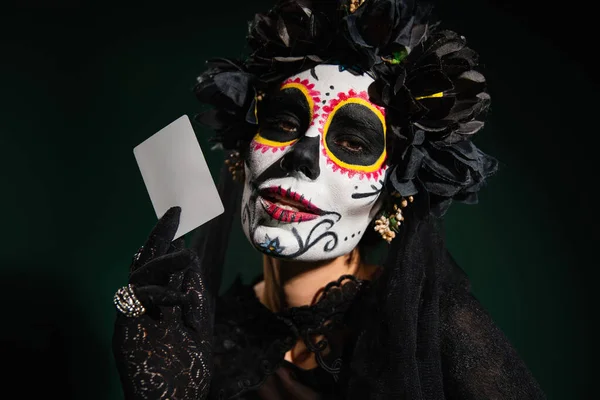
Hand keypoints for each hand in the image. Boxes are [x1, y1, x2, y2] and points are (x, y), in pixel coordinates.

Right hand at [112, 207, 212, 399]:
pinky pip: (135, 300)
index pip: (160, 269)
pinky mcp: (125, 332)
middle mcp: (144, 310)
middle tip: (174, 213)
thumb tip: (191, 261)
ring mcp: (133, 320)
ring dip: (162, 261)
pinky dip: (159, 292)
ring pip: (139, 275)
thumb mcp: (197, 328)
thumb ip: (193, 297)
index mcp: (161, 308)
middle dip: (159, 236)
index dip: (166, 244)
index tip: (178, 222)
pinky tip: (180, 298)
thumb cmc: (185, 375)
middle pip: (146, 264)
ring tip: (185, 254)